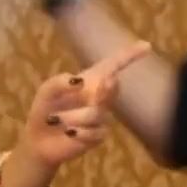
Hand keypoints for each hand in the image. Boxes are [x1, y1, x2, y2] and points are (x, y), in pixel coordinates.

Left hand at [19, 41, 150, 169]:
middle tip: (94, 89)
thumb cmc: (44, 110)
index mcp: (89, 80)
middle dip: (105, 89)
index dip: (129, 55)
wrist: (39, 141)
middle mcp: (99, 96)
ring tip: (57, 120)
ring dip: (73, 116)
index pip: (113, 65)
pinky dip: (78, 132)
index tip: (146, 45)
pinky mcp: (99, 135)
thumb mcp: (46, 91)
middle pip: (112, 87)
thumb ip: (59, 82)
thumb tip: (80, 81)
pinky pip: (95, 132)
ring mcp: (101, 116)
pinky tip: (69, 133)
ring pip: (96, 113)